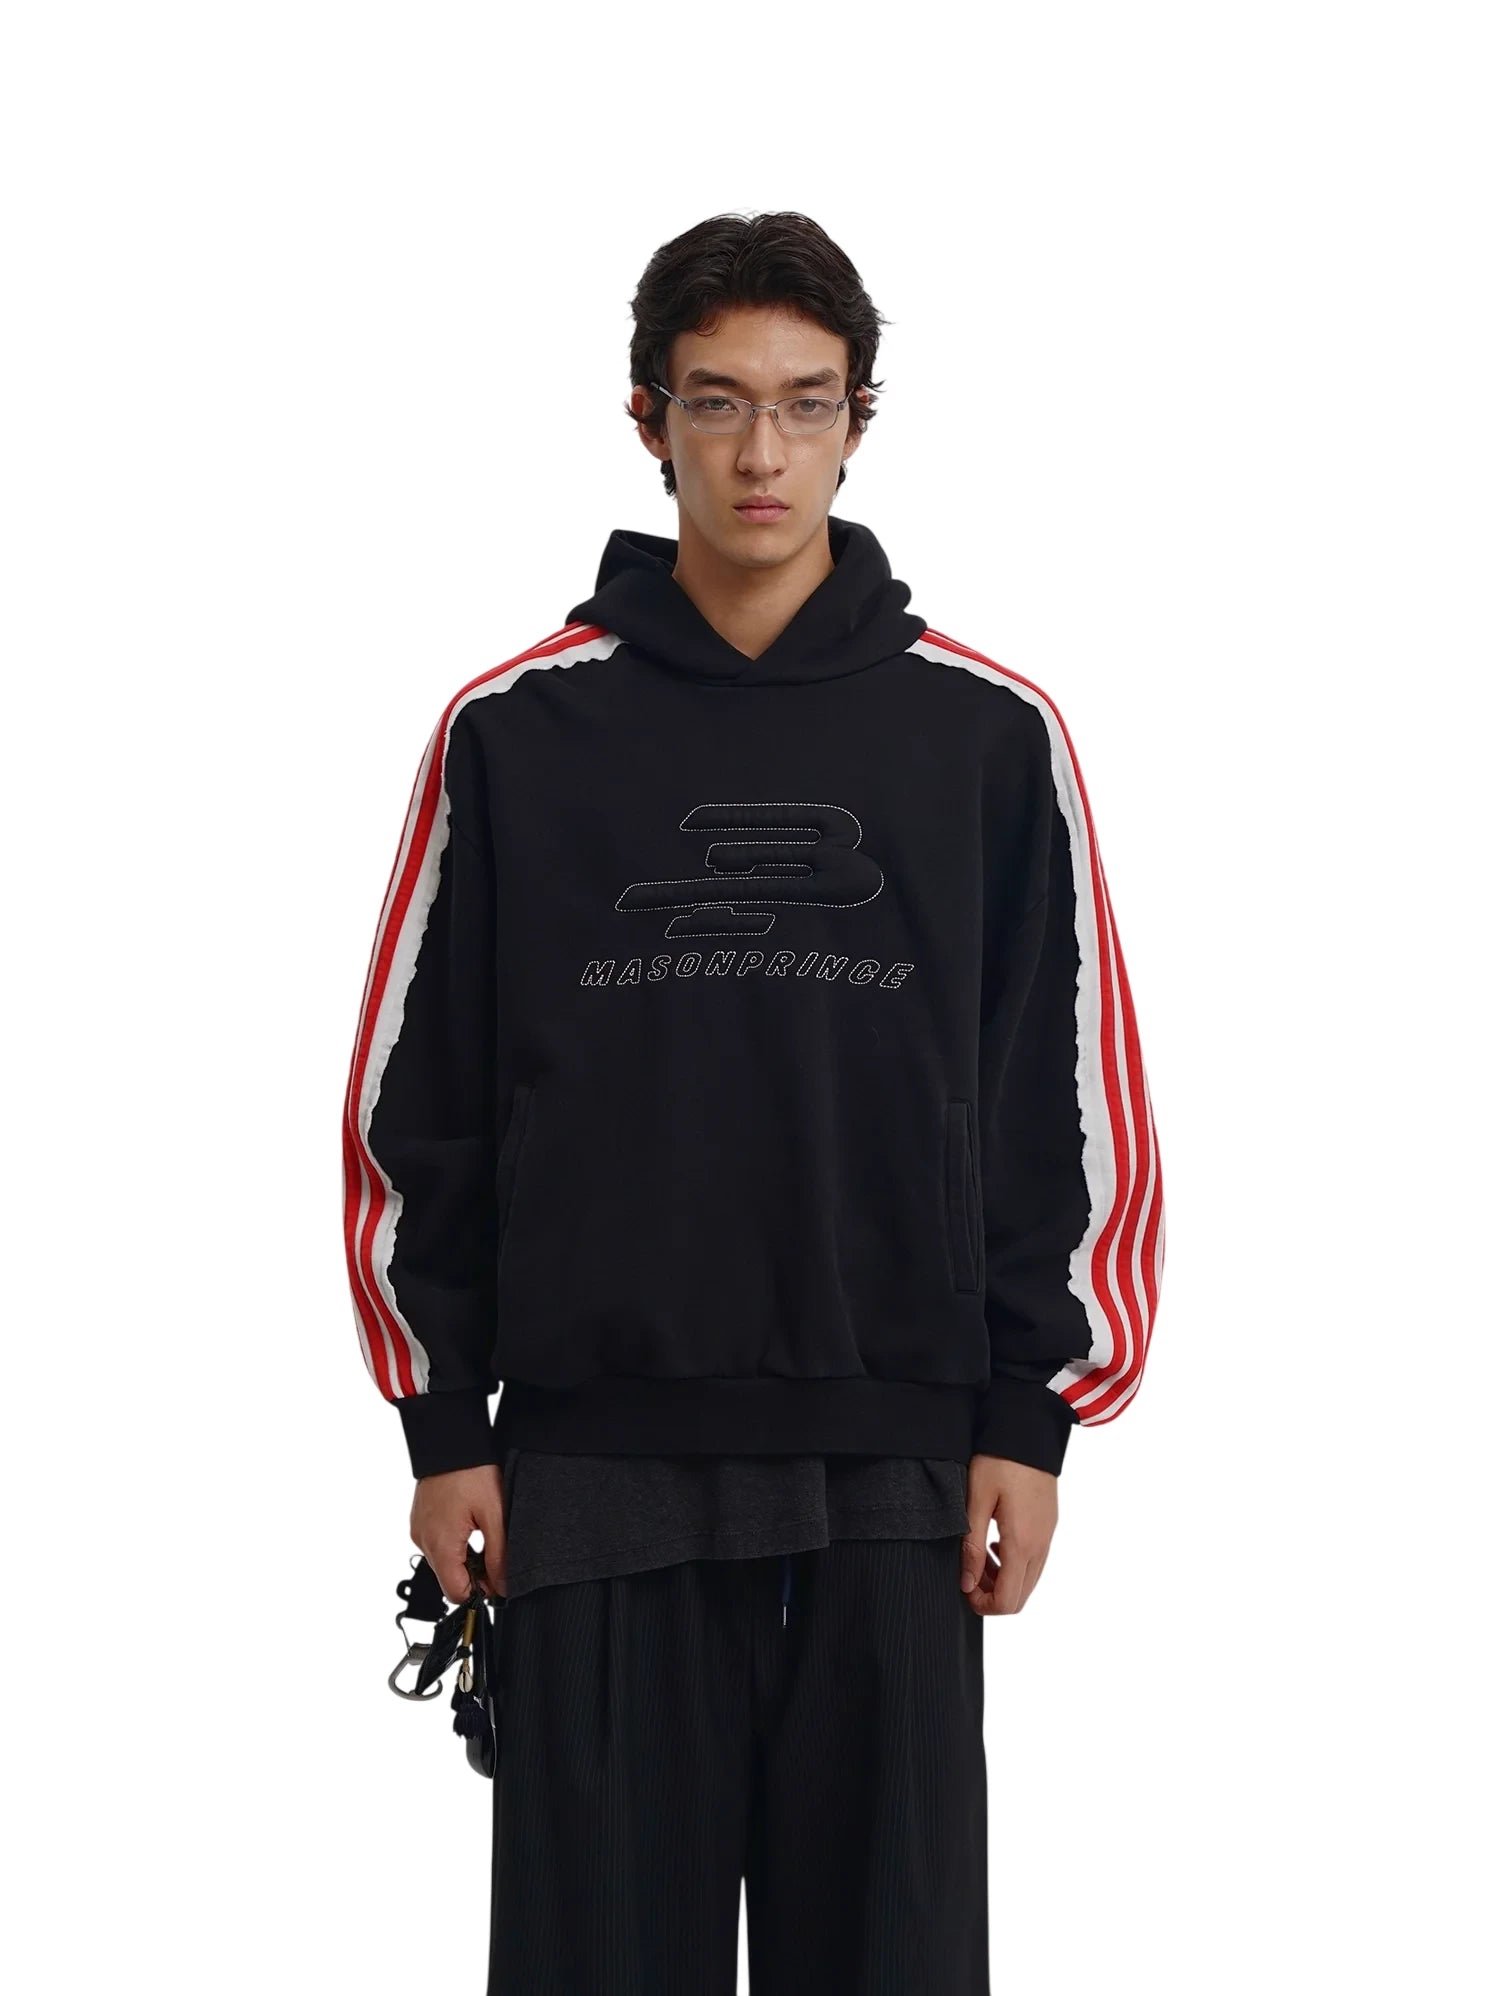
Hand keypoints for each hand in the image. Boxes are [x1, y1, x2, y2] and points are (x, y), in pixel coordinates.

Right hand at [410, 1462, 507, 1602]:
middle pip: (449, 1578)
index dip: (479, 1593)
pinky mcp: (420, 1520)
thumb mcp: (495, 1515)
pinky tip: (470, 1526)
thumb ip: (498, 1555)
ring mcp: (419, 1530)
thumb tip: (502, 1587)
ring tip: (485, 1534)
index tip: (498, 1580)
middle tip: (497, 1554)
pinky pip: (437, 1544)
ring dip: (465, 1559)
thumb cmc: (472, 1472)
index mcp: (440, 1545)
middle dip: (474, 1575)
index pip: (455, 1593)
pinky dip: (454, 1544)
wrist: (450, 1440)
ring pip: (444, 1562)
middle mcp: (423, 1541)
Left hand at [958, 1453, 1057, 1613]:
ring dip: (1003, 1580)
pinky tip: (996, 1543)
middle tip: (968, 1575)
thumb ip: (972, 1547)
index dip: (984, 1606)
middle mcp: (1041, 1546)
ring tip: (979, 1557)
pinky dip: (1015, 1564)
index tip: (963, 1590)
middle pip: (1021, 1596)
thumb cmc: (1000, 1461)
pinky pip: (1035, 1561)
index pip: (1009, 1601)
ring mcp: (1048, 1536)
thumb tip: (967, 1585)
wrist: (1029, 1431)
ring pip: (1029, 1580)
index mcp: (1022, 1543)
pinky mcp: (1049, 1525)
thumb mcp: (976, 1501)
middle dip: (992, 1595)